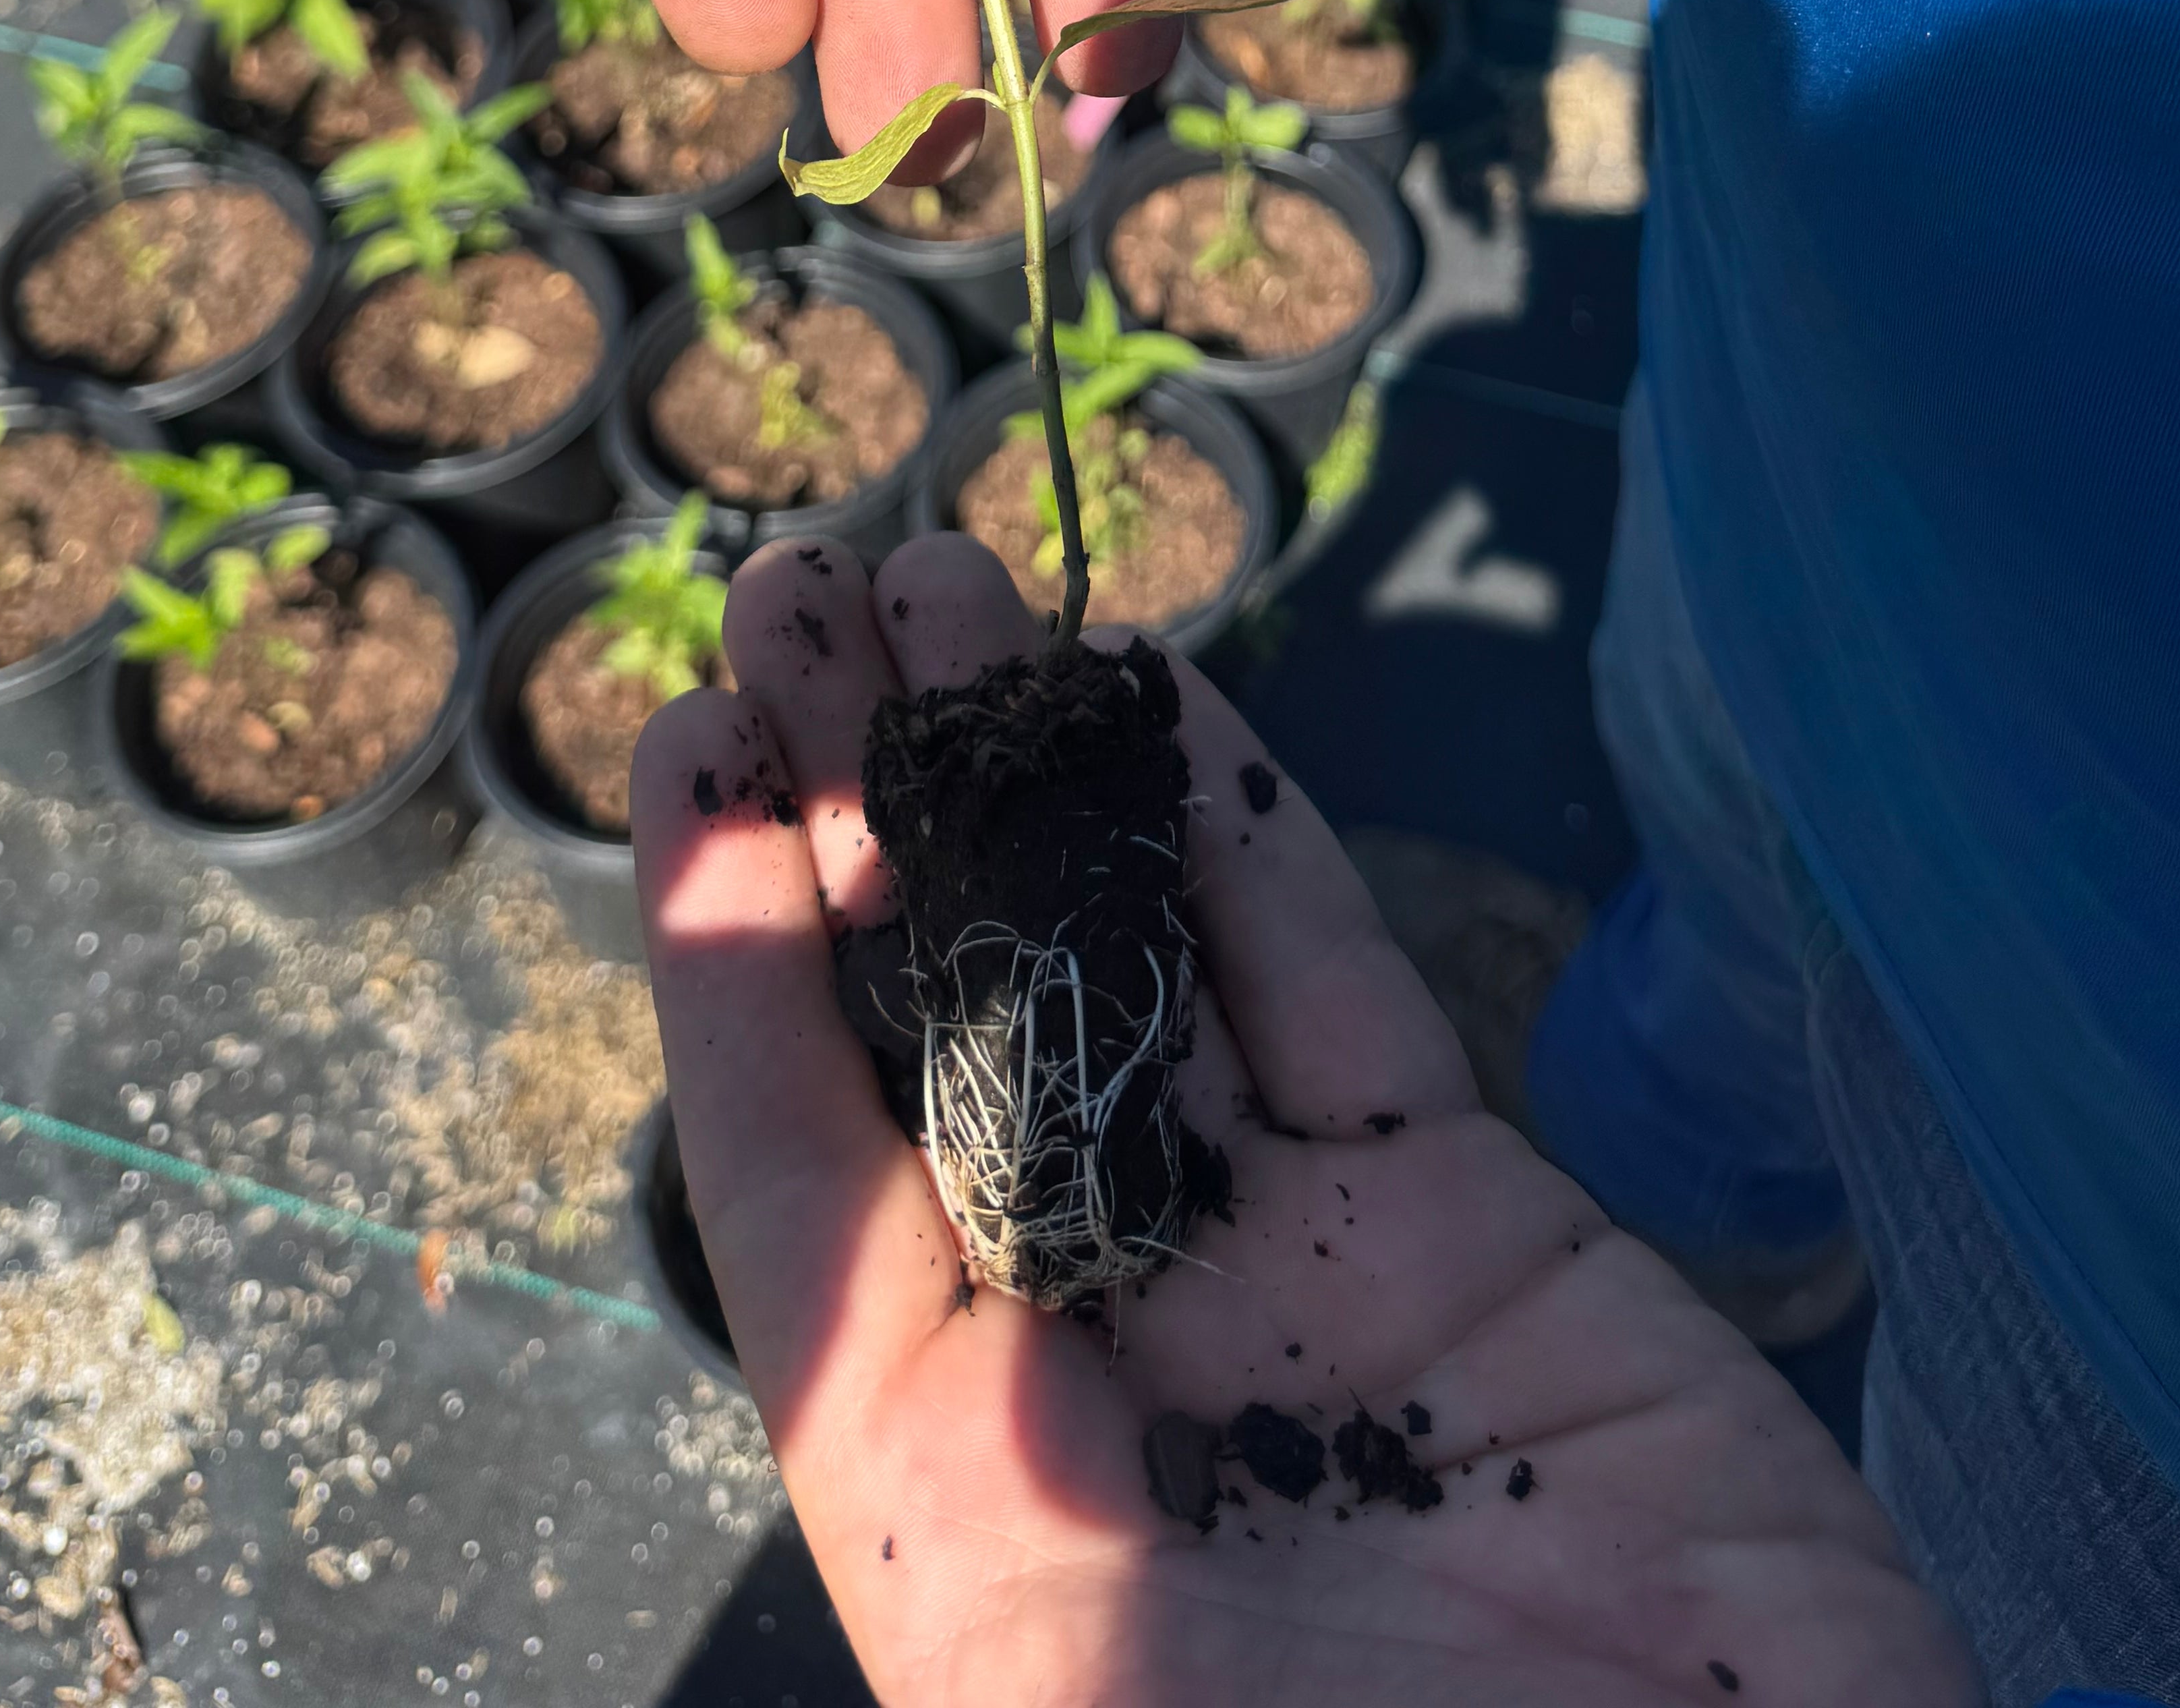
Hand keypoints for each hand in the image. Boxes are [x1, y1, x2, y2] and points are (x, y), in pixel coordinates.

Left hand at [634, 533, 1976, 1707]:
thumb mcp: (1078, 1698)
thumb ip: (980, 1512)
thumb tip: (867, 1354)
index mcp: (968, 1508)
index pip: (802, 1181)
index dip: (730, 961)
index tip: (692, 752)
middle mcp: (1113, 1371)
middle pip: (947, 1033)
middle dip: (862, 811)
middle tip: (798, 593)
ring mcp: (1303, 1282)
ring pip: (1134, 968)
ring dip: (1033, 769)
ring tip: (938, 584)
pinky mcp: (1487, 1231)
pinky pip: (1335, 991)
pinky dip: (1246, 835)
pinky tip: (1160, 693)